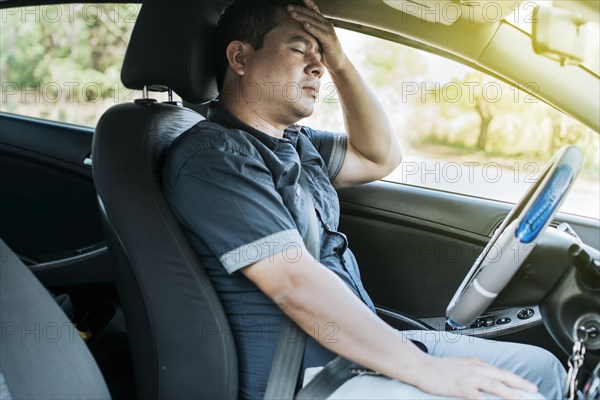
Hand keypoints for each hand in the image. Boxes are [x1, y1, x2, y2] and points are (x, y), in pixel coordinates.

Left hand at [286, 0, 348, 72]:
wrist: (337, 63)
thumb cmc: (325, 52)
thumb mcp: (315, 41)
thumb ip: (308, 34)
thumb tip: (294, 32)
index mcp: (323, 24)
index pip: (314, 11)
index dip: (307, 3)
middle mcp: (327, 25)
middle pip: (312, 14)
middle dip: (300, 9)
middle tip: (288, 7)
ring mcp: (329, 31)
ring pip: (314, 21)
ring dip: (302, 17)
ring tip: (292, 14)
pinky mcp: (330, 40)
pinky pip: (319, 33)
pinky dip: (312, 28)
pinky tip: (305, 25)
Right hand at [414, 356, 538, 399]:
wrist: (422, 367)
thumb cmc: (440, 368)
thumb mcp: (462, 364)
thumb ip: (476, 370)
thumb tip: (489, 376)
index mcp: (477, 363)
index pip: (501, 372)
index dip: (517, 380)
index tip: (529, 387)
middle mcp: (475, 368)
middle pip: (502, 377)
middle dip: (520, 385)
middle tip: (534, 391)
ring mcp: (468, 377)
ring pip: (494, 385)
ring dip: (510, 394)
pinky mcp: (460, 386)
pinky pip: (477, 396)